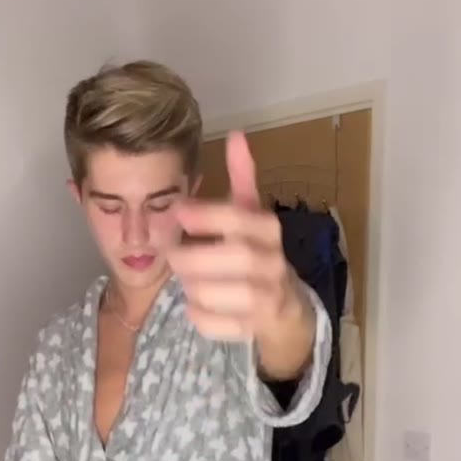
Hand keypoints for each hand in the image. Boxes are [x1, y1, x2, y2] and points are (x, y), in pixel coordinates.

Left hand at [168, 131, 303, 342]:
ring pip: (222, 294)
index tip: (179, 213)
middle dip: (194, 257)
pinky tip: (197, 304)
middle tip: (174, 256)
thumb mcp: (251, 213)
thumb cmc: (257, 251)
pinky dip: (200, 316)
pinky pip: (217, 325)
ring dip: (193, 287)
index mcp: (268, 228)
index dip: (206, 215)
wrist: (287, 305)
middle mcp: (273, 261)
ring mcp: (267, 297)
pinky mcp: (255, 326)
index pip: (239, 217)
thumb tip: (236, 135)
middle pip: (234, 257)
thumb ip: (242, 177)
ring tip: (187, 280)